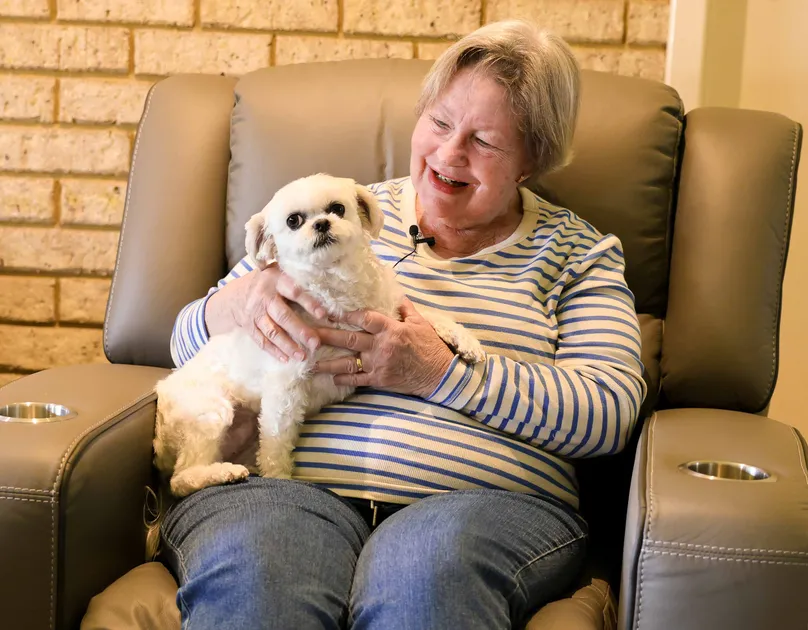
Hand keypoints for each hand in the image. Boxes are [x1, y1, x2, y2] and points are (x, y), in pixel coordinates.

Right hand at [205, 263, 325, 361]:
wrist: (234, 294)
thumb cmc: (268, 283)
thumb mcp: (278, 272)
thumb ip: (297, 280)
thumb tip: (327, 294)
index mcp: (274, 280)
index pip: (293, 292)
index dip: (308, 303)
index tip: (323, 315)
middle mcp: (263, 297)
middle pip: (283, 316)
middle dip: (300, 331)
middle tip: (316, 344)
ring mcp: (254, 313)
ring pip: (272, 331)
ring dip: (288, 345)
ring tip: (303, 356)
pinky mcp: (248, 326)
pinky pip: (261, 340)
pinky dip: (273, 351)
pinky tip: (286, 359)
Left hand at [312, 298, 454, 397]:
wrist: (439, 374)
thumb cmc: (430, 347)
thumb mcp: (420, 322)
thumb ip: (405, 308)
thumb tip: (394, 293)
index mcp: (391, 329)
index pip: (364, 318)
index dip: (346, 314)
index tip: (329, 310)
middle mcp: (380, 346)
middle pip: (348, 339)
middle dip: (326, 336)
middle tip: (307, 333)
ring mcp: (378, 365)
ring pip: (347, 362)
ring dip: (327, 363)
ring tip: (309, 362)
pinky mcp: (379, 380)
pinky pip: (356, 380)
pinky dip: (343, 379)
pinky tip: (330, 378)